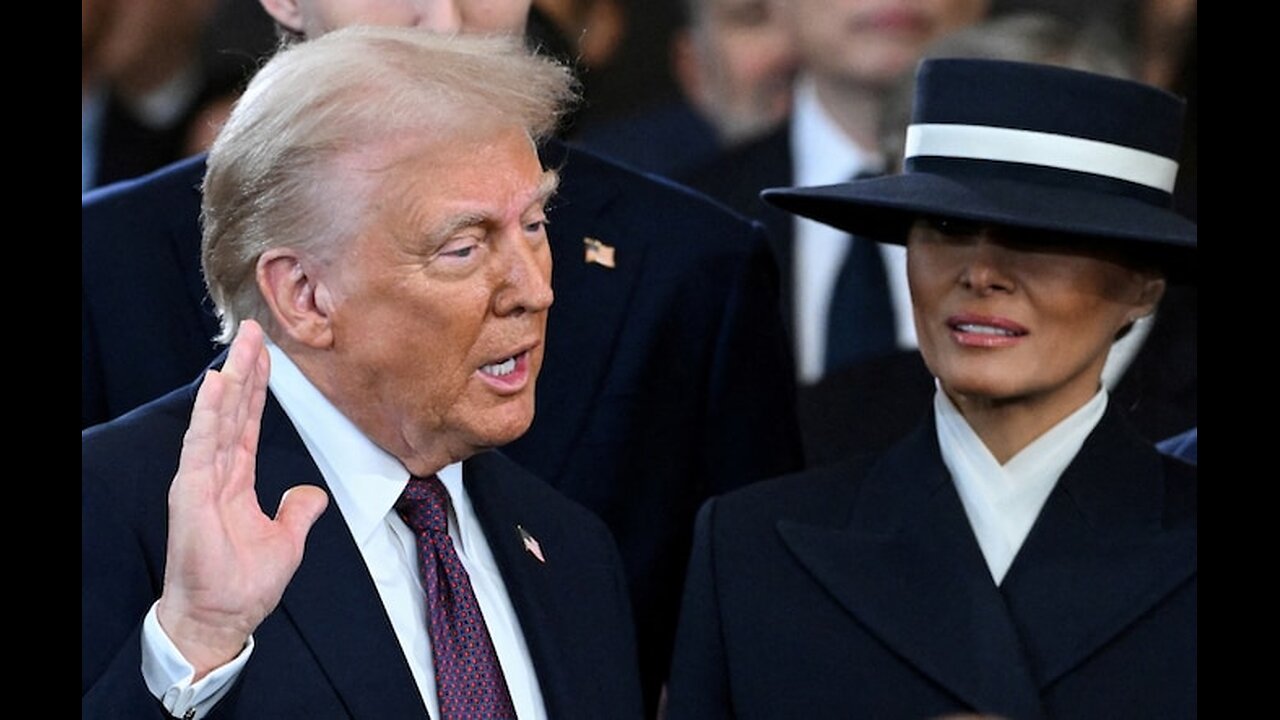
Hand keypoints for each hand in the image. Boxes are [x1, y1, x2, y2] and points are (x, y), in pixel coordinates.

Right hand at [155, 320, 328, 678]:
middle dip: (245, 369)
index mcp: (236, 479)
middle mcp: (217, 472)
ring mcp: (201, 479)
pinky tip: (218, 383)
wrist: (221, 618)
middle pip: (233, 410)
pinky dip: (210, 412)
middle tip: (253, 330)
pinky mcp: (192, 492)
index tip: (265, 354)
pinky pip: (203, 443)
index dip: (258, 388)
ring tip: (241, 344)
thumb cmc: (242, 585)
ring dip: (231, 379)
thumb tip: (310, 493)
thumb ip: (298, 511)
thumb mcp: (286, 540)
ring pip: (219, 417)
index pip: (248, 422)